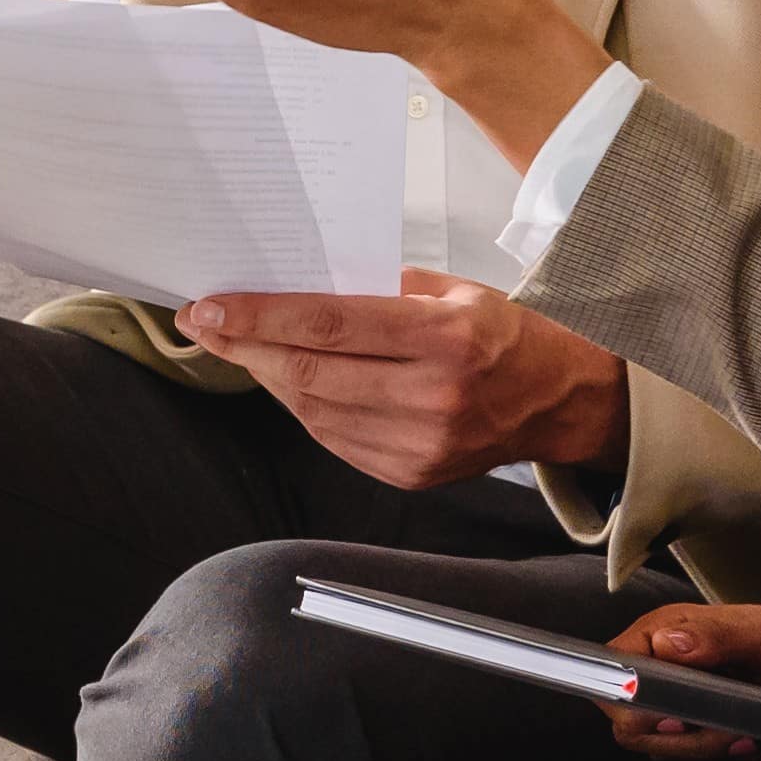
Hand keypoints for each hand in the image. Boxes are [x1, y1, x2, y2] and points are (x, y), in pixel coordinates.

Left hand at [171, 271, 629, 488]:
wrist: (555, 400)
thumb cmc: (502, 335)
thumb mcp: (452, 290)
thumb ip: (378, 289)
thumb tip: (298, 285)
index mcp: (446, 339)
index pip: (329, 325)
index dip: (260, 317)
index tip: (210, 306)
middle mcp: (433, 397)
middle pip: (309, 373)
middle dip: (245, 347)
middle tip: (204, 324)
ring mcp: (420, 445)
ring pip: (313, 410)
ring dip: (267, 376)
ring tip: (239, 346)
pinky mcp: (409, 474)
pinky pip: (333, 438)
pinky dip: (301, 406)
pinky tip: (286, 378)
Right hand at [595, 597, 760, 760]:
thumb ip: (717, 637)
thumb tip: (668, 642)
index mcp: (673, 631)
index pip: (613, 669)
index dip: (633, 703)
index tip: (676, 717)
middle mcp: (670, 663)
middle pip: (630, 718)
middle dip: (679, 735)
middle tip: (725, 726)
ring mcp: (685, 697)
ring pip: (658, 743)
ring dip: (705, 747)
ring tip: (746, 732)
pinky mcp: (703, 725)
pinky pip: (688, 754)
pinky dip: (721, 754)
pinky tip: (752, 741)